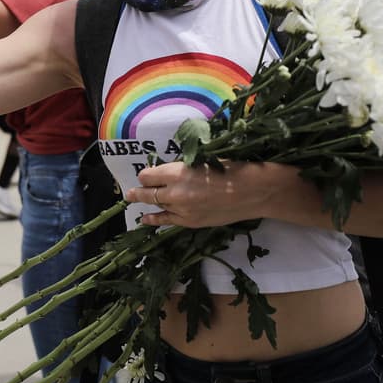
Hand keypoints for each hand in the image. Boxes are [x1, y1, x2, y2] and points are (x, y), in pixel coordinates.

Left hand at [122, 161, 292, 228]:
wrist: (253, 192)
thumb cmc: (231, 169)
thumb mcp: (202, 160)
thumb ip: (182, 168)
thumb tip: (168, 172)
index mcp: (177, 172)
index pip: (148, 175)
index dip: (146, 175)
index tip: (146, 175)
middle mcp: (175, 192)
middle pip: (147, 193)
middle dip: (137, 192)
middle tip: (128, 193)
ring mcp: (182, 210)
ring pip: (155, 206)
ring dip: (144, 203)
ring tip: (133, 201)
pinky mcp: (191, 222)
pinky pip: (167, 221)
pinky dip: (156, 219)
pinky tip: (147, 219)